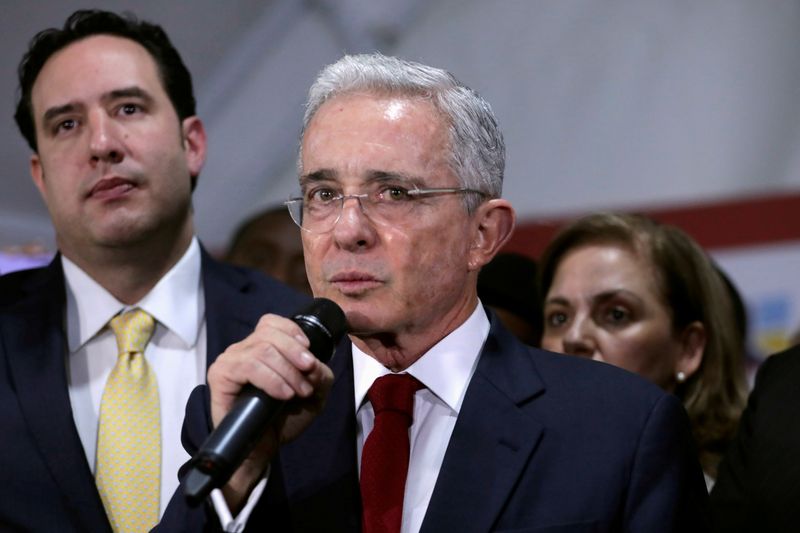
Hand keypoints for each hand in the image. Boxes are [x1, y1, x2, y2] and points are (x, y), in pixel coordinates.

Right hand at [206, 313, 333, 507]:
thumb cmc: (283, 420)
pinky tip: (283, 394)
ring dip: (287, 371)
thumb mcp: (314, 394)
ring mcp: (229, 361)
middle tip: (308, 379)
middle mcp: (242, 349)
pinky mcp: (220, 376)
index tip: (309, 357)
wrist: (262, 450)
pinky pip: (248, 366)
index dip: (293, 333)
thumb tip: (313, 365)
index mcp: (260, 347)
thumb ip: (320, 375)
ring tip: (298, 392)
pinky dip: (272, 379)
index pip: (271, 322)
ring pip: (262, 349)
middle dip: (296, 355)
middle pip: (270, 333)